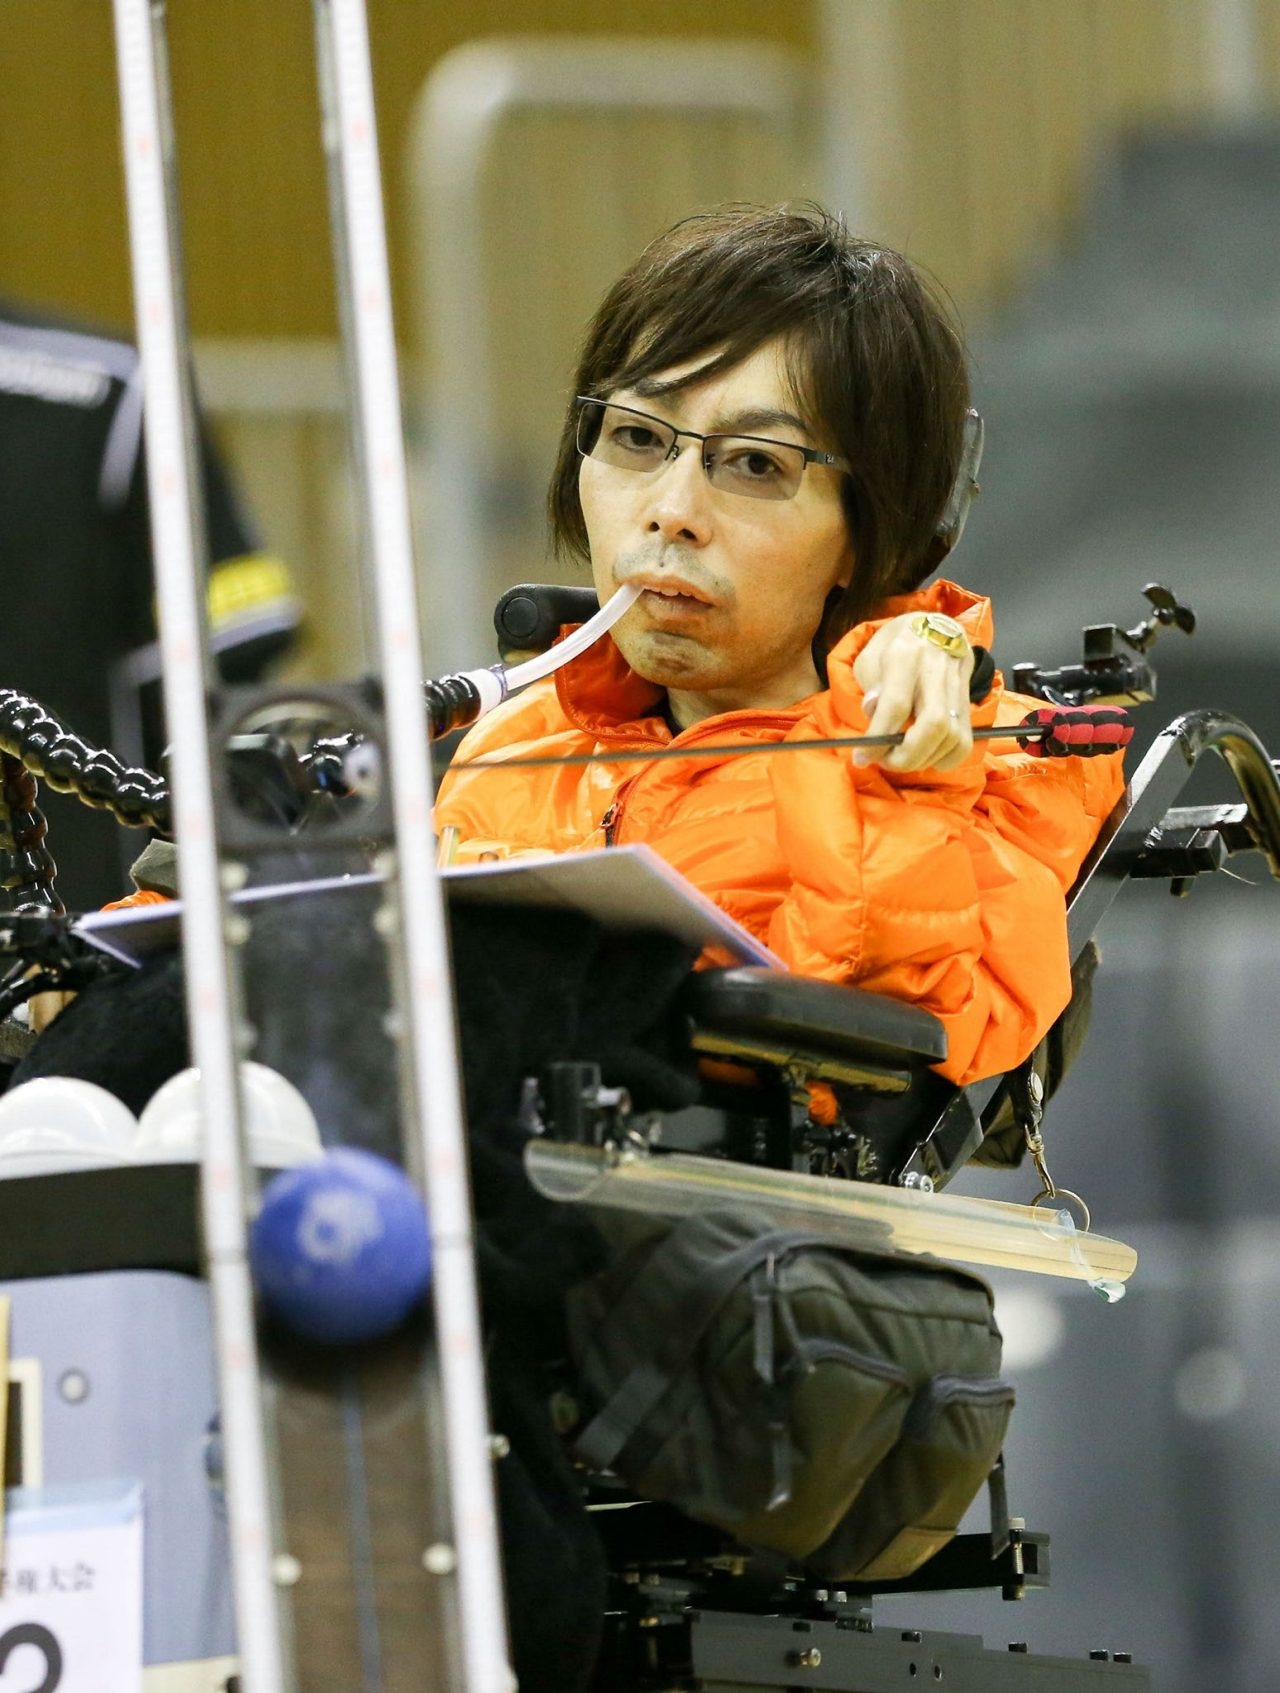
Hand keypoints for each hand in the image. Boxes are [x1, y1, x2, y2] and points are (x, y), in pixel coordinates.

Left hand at [851, 613, 974, 771]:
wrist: (932, 625)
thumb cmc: (893, 645)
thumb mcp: (869, 657)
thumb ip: (869, 685)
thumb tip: (872, 711)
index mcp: (905, 653)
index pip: (896, 704)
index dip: (878, 739)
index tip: (862, 758)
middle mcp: (936, 667)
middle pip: (934, 724)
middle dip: (908, 755)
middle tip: (886, 761)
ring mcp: (958, 682)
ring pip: (953, 734)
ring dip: (925, 759)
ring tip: (903, 758)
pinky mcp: (969, 695)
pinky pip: (966, 737)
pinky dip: (948, 757)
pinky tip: (928, 757)